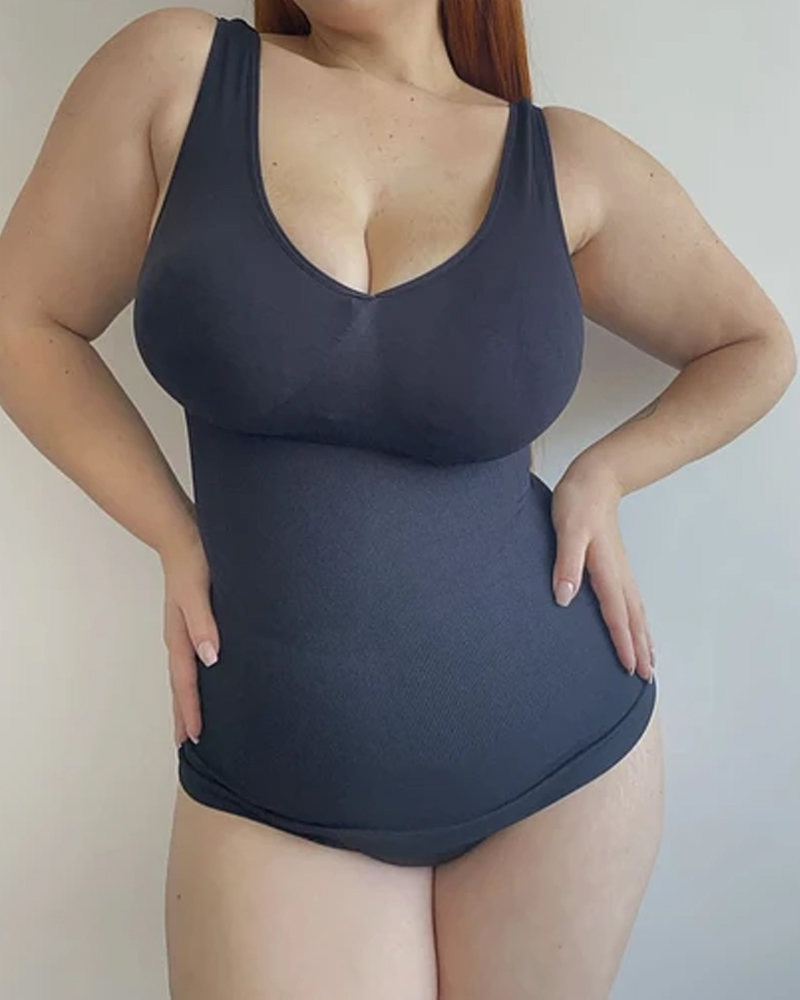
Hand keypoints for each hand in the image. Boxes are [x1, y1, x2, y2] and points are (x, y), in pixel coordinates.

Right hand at [158, 530, 219, 746]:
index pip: (185, 683)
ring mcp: (182, 631)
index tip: (196, 737)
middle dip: (184, 714)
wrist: (181, 536)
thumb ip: (204, 623)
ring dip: (186, 699)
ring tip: (191, 721)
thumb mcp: (198, 592)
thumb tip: (210, 658)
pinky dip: (192, 678)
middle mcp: (179, 638)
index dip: (191, 710)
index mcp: (179, 636)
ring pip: (183, 674)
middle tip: (188, 745)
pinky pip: (189, 658)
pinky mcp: (190, 621)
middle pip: (179, 685)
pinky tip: (204, 679)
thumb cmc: (193, 562)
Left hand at [550, 460, 654, 681]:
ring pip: (636, 610)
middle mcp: (618, 573)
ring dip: (643, 637)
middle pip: (633, 618)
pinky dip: (638, 619)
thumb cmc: (578, 502)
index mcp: (606, 569)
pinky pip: (632, 600)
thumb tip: (564, 598)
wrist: (597, 478)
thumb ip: (566, 563)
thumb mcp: (567, 530)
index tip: (629, 668)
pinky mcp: (616, 564)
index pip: (616, 613)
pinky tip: (636, 626)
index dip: (622, 642)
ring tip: (649, 661)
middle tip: (646, 678)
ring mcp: (621, 569)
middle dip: (639, 648)